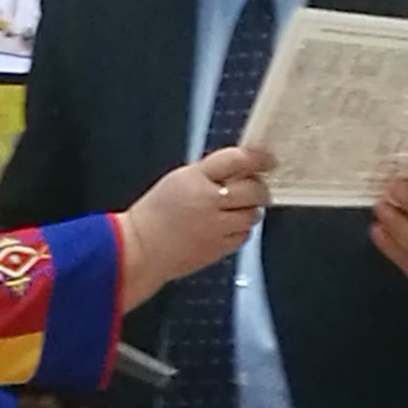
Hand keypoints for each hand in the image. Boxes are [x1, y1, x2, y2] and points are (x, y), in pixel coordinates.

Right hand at [117, 145, 272, 309]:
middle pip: (253, 189)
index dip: (258, 158)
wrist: (140, 248)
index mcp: (195, 178)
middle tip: (257, 188)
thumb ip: (208, 173)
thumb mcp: (178, 180)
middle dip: (259, 188)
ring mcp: (216, 227)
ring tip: (237, 209)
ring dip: (251, 209)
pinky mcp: (219, 248)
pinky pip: (244, 235)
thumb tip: (240, 169)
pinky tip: (229, 226)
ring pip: (252, 214)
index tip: (268, 160)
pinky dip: (242, 229)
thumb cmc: (154, 214)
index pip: (236, 160)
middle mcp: (208, 201)